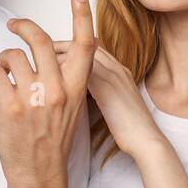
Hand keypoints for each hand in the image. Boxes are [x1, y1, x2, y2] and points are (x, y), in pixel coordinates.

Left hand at [0, 0, 96, 187]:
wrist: (40, 176)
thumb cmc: (53, 141)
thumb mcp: (72, 108)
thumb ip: (65, 80)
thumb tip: (50, 55)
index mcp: (77, 88)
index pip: (85, 44)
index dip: (82, 15)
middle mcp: (58, 89)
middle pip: (42, 40)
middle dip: (24, 26)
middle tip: (13, 24)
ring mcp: (34, 98)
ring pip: (12, 56)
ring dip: (1, 59)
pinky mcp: (10, 108)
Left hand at [52, 40, 165, 159]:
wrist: (147, 142)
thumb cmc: (130, 129)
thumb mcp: (115, 104)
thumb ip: (101, 93)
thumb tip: (83, 93)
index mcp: (120, 71)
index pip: (91, 48)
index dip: (71, 47)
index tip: (52, 52)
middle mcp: (117, 68)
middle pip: (85, 45)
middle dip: (61, 46)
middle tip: (41, 52)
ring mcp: (114, 76)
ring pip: (81, 54)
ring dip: (58, 56)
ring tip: (40, 63)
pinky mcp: (108, 88)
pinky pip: (82, 70)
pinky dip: (63, 70)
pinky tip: (48, 79)